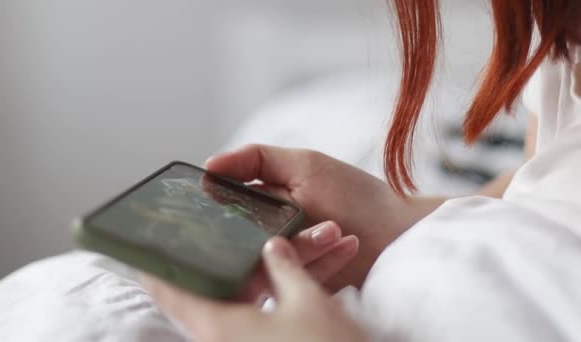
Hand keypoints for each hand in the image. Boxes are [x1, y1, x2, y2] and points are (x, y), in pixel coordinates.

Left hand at [142, 237, 369, 341]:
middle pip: (211, 290)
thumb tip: (272, 246)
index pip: (170, 292)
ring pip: (244, 300)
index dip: (154, 266)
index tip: (144, 242)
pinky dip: (277, 291)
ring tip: (282, 241)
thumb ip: (286, 267)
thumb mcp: (307, 301)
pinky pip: (261, 314)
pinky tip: (301, 270)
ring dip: (267, 271)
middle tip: (217, 228)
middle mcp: (223, 341)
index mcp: (218, 327)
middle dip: (222, 256)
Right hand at [206, 144, 409, 290]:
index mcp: (259, 206)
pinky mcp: (299, 287)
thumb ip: (256, 159)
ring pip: (270, 262)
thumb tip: (208, 165)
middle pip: (242, 242)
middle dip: (270, 231)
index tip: (233, 204)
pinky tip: (347, 244)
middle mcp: (265, 235)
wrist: (397, 231)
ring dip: (307, 245)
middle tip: (303, 220)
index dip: (221, 210)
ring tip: (335, 229)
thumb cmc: (353, 194)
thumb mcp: (304, 165)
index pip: (223, 211)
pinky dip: (324, 261)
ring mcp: (282, 264)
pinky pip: (296, 280)